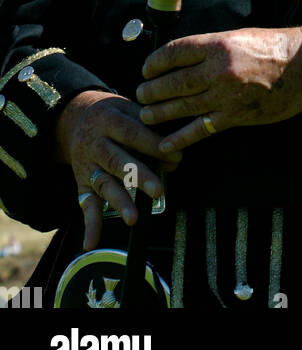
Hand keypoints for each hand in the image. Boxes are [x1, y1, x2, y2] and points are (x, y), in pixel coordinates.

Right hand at [54, 90, 181, 250]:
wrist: (77, 117)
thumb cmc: (114, 114)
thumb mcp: (129, 107)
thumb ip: (150, 127)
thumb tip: (174, 152)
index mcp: (109, 120)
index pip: (133, 134)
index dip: (154, 146)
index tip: (176, 157)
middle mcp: (96, 144)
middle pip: (117, 161)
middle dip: (139, 177)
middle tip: (158, 190)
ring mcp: (88, 165)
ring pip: (104, 184)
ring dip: (119, 202)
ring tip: (133, 218)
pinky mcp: (82, 183)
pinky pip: (85, 204)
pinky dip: (90, 224)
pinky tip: (91, 242)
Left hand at [135, 24, 301, 152]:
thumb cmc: (274, 47)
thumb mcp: (239, 36)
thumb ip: (213, 48)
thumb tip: (186, 59)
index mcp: (218, 44)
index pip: (176, 51)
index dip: (156, 61)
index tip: (147, 67)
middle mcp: (219, 69)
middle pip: (174, 81)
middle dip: (153, 89)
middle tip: (140, 93)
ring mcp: (226, 95)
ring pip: (183, 105)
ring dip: (161, 111)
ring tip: (146, 114)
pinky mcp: (235, 116)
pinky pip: (201, 129)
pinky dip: (180, 137)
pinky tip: (166, 143)